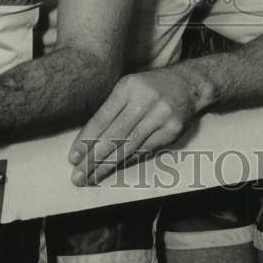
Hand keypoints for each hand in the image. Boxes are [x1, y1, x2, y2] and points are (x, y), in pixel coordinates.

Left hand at [69, 68, 199, 184]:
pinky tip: (115, 169)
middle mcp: (144, 100)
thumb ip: (111, 108)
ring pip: (129, 146)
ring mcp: (160, 115)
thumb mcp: (129, 86)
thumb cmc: (150, 87)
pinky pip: (145, 150)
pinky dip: (128, 160)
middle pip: (114, 135)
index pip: (102, 118)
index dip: (86, 140)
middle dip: (93, 158)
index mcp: (127, 86)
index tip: (73, 157)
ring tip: (92, 178)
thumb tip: (87, 139)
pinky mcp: (172, 130)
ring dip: (108, 165)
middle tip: (78, 176)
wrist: (189, 84)